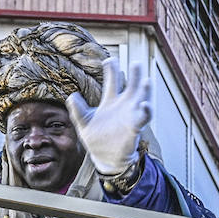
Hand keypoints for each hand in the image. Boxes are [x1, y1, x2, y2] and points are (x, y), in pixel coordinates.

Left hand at [66, 58, 150, 175]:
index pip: (112, 82)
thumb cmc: (95, 138)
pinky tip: (145, 103)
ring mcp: (130, 115)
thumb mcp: (83, 122)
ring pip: (141, 98)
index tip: (110, 59)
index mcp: (109, 101)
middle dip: (135, 74)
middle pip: (131, 85)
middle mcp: (123, 105)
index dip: (112, 70)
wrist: (104, 158)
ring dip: (145, 89)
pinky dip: (145, 110)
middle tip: (136, 63)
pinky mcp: (134, 127)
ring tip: (146, 80)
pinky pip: (143, 117)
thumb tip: (71, 96)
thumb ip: (77, 109)